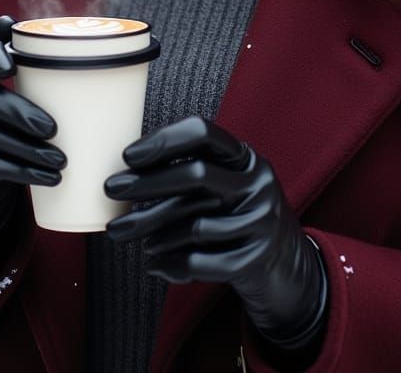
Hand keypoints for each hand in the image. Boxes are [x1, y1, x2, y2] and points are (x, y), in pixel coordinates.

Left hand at [104, 117, 327, 351]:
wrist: (289, 268)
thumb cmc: (238, 219)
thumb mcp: (227, 186)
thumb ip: (193, 174)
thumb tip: (129, 172)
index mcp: (246, 158)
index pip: (203, 132)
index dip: (163, 140)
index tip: (129, 156)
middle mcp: (257, 183)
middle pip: (195, 174)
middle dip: (147, 183)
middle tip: (111, 189)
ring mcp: (261, 221)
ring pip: (194, 222)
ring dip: (152, 228)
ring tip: (125, 231)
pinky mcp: (255, 259)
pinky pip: (201, 260)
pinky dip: (170, 263)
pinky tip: (153, 263)